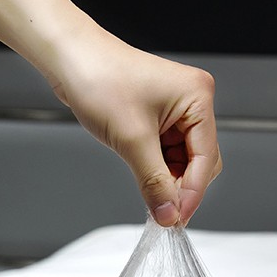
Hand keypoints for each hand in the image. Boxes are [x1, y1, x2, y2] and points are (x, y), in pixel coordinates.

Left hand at [50, 23, 221, 226]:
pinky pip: (167, 152)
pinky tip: (144, 177)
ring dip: (167, 179)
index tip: (176, 219)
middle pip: (200, 161)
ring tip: (149, 195)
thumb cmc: (99, 79)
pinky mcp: (159, 115)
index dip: (192, 193)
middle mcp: (193, 101)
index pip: (207, 158)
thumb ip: (154, 182)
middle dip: (181, 187)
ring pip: (182, 160)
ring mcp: (176, 109)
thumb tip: (168, 215)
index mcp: (198, 97)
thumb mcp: (131, 140)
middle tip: (162, 212)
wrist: (69, 57)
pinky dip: (157, 169)